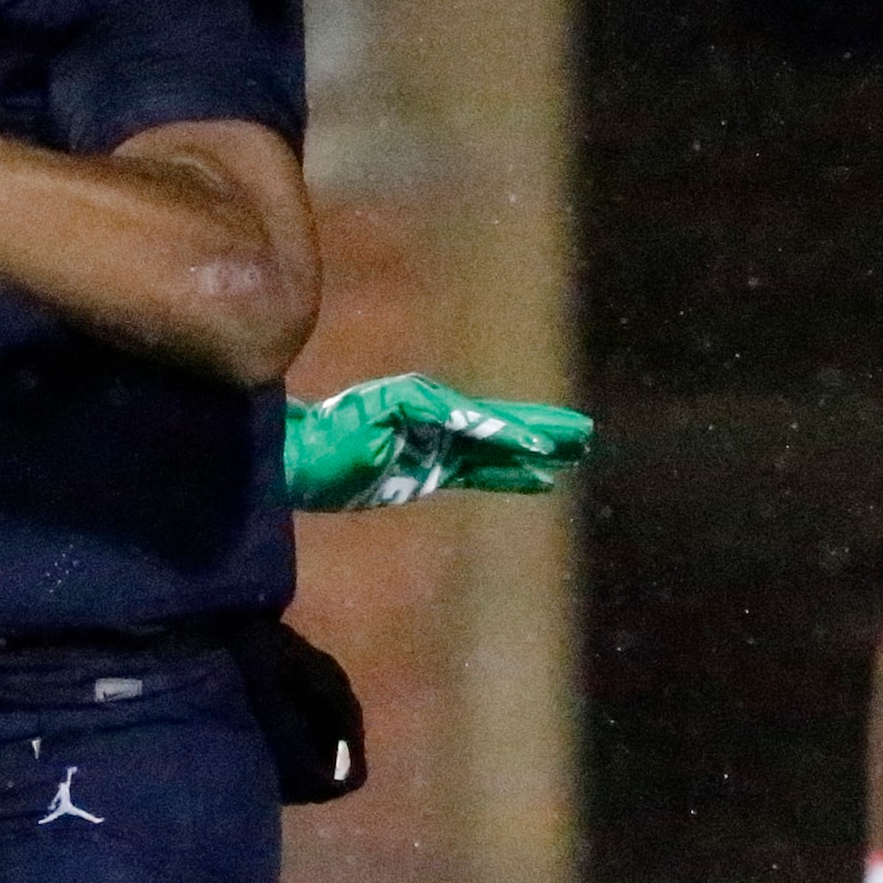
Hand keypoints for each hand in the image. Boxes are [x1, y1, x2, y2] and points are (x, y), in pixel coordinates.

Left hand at [283, 373, 592, 512]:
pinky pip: (480, 472)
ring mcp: (433, 445)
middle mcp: (432, 418)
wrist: (298, 460)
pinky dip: (510, 474)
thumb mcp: (370, 423)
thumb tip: (462, 416)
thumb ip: (419, 414)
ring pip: (494, 447)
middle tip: (584, 432)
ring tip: (575, 452)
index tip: (540, 445)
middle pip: (495, 422)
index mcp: (419, 401)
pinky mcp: (429, 469)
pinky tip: (541, 480)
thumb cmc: (327, 441)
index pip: (474, 418)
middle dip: (538, 427)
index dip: (508, 431)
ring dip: (533, 449)